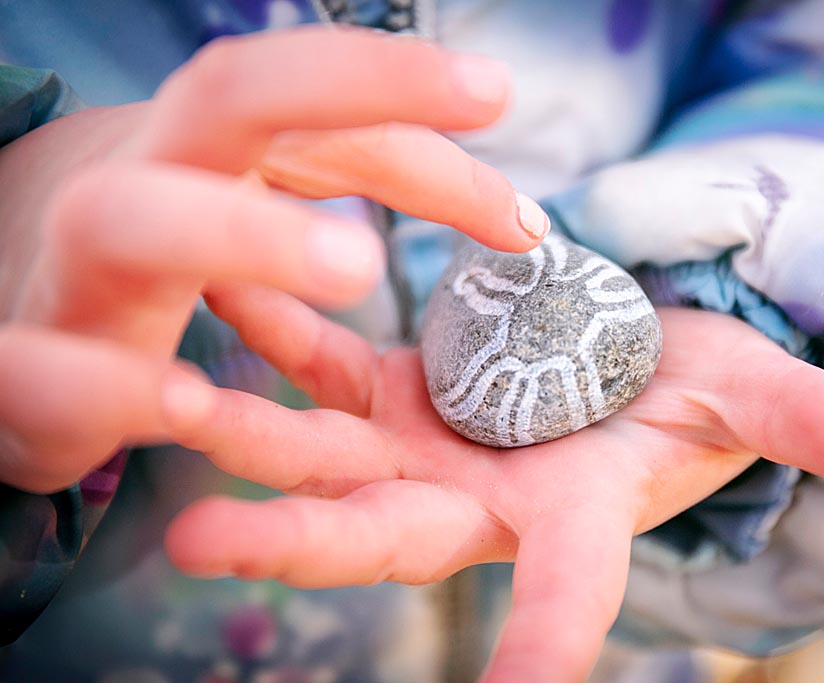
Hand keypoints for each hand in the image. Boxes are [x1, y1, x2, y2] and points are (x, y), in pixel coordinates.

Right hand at [0, 26, 545, 492]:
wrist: (0, 316)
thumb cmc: (156, 251)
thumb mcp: (258, 199)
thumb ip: (362, 183)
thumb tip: (516, 215)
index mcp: (196, 147)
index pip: (307, 96)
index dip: (403, 92)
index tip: (501, 96)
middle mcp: (138, 182)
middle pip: (228, 100)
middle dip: (349, 92)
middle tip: (484, 107)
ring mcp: (73, 273)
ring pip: (131, 221)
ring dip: (245, 233)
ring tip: (360, 265)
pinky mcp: (23, 369)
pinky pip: (47, 368)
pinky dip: (108, 381)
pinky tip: (184, 398)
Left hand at [163, 284, 823, 681]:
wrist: (612, 362)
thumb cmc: (679, 392)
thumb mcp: (736, 393)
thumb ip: (788, 415)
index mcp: (568, 518)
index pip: (567, 594)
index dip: (547, 639)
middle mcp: (475, 502)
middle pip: (386, 536)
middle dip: (301, 541)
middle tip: (208, 543)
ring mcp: (419, 449)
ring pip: (323, 453)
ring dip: (246, 433)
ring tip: (172, 404)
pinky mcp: (387, 392)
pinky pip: (322, 366)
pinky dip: (278, 331)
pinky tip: (233, 287)